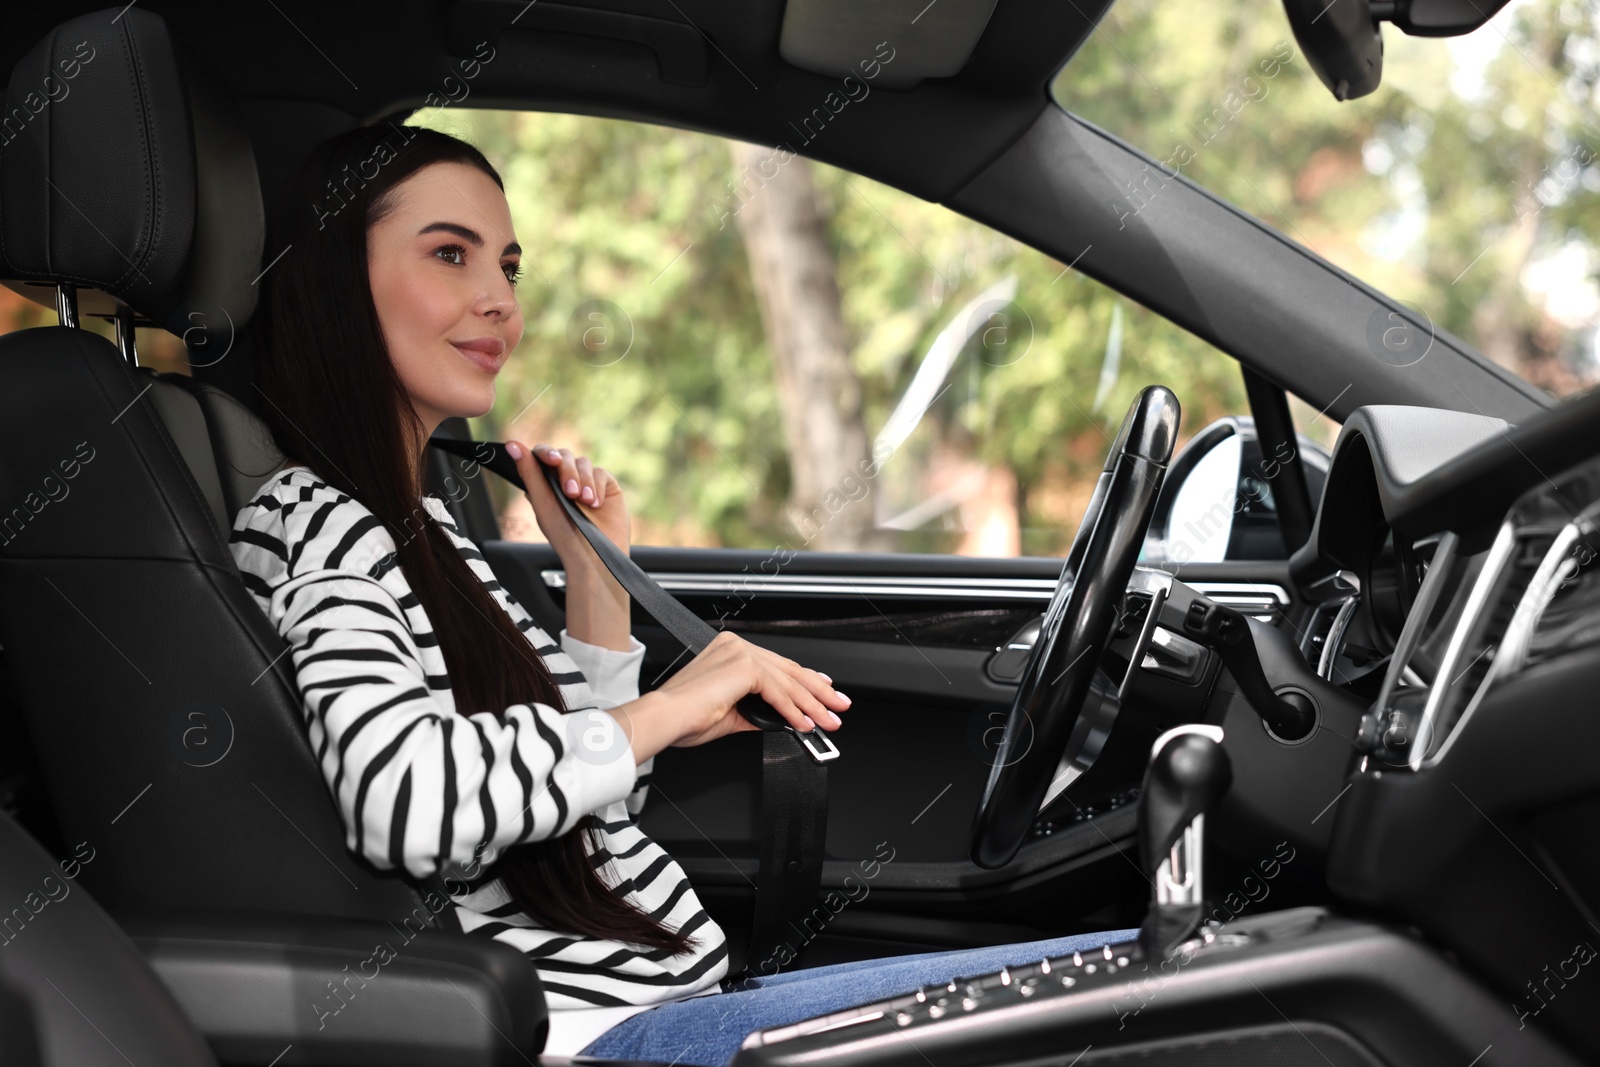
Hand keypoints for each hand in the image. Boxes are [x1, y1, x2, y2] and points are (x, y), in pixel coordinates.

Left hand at [505, 440, 628, 570]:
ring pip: (584, 463)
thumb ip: (529, 472)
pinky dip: (597, 486)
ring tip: (585, 502)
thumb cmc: (564, 535)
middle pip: (565, 456)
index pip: (542, 455)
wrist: (593, 556)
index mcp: (545, 482)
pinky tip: (595, 504)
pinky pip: (601, 473)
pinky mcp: (606, 486)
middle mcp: (565, 479)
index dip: (546, 453)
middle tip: (570, 492)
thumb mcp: (543, 502)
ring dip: (584, 481)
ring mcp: (586, 482)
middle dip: (567, 472)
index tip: (551, 460)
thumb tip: (512, 444)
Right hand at [645, 631, 850, 751]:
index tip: (825, 692)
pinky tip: (805, 724)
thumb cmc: (685, 718)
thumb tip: (781, 720)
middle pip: (788, 671)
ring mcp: (740, 653)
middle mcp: (736, 646)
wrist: (665, 719)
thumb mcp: (731, 715)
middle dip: (818, 693)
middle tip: (838, 707)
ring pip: (787, 682)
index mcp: (730, 651)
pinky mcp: (744, 667)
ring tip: (828, 722)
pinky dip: (794, 710)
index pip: (777, 666)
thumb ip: (758, 713)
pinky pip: (778, 692)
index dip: (805, 681)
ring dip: (812, 705)